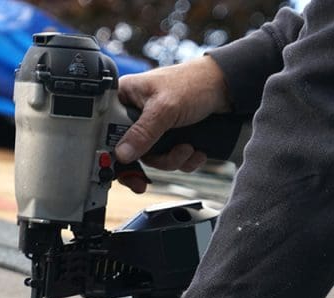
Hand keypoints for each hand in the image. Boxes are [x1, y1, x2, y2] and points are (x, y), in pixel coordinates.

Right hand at [115, 57, 231, 193]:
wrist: (227, 86)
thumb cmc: (194, 83)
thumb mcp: (165, 108)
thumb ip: (142, 132)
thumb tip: (121, 155)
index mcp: (124, 98)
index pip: (106, 132)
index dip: (111, 154)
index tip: (121, 170)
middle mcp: (135, 114)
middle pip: (129, 151)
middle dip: (151, 161)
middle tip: (146, 179)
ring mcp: (152, 126)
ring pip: (151, 158)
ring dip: (172, 160)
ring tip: (188, 148)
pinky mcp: (169, 136)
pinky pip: (168, 159)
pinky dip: (183, 160)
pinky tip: (195, 151)